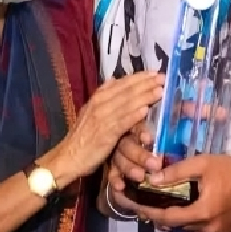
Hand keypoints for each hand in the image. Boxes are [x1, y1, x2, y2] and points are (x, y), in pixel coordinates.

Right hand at [43, 72, 164, 182]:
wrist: (67, 157)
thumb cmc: (83, 137)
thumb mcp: (92, 112)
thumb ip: (106, 98)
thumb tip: (117, 81)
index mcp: (98, 98)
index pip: (122, 83)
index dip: (139, 77)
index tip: (156, 73)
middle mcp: (100, 104)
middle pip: (126, 90)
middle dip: (146, 83)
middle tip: (163, 78)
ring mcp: (101, 118)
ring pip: (125, 104)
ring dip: (144, 96)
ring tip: (160, 90)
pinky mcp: (104, 135)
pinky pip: (120, 123)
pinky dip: (132, 115)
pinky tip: (144, 110)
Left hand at [109, 154, 230, 231]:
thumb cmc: (229, 169)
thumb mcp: (202, 164)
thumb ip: (177, 172)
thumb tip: (152, 179)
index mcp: (202, 212)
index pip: (168, 218)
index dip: (150, 214)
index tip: (136, 209)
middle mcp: (208, 229)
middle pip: (178, 226)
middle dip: (161, 217)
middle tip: (148, 206)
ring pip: (190, 229)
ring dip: (179, 220)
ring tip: (167, 206)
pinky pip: (203, 231)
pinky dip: (194, 222)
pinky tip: (191, 209)